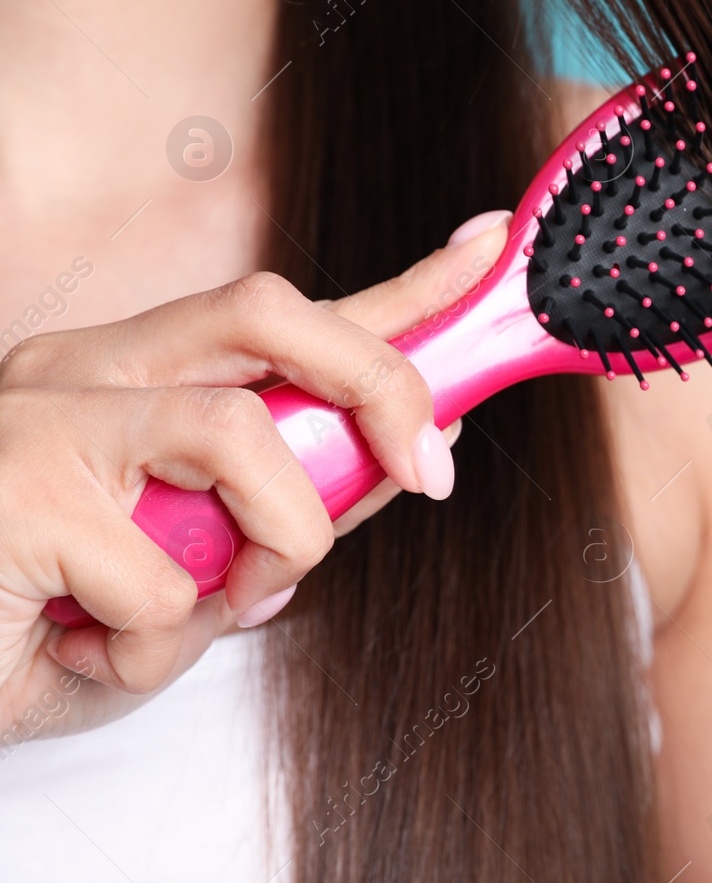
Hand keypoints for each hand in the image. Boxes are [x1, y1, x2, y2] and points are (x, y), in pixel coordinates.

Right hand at [0, 210, 507, 744]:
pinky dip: (166, 640)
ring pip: (240, 430)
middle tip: (428, 468)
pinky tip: (96, 647)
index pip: (282, 315)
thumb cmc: (26, 620)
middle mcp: (82, 371)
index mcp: (125, 378)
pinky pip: (167, 574)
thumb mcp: (182, 569)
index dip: (394, 288)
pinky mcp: (19, 488)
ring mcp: (41, 418)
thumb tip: (377, 481)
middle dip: (380, 383)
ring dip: (280, 536)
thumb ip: (270, 517)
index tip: (481, 246)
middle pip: (274, 314)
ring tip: (231, 594)